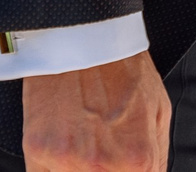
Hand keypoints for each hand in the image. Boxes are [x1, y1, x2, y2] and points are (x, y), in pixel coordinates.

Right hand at [23, 51, 170, 171]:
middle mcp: (101, 167)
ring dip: (76, 169)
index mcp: (137, 161)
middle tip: (99, 150)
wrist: (85, 37)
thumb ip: (155, 158)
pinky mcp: (36, 151)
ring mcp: (66, 161)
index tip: (120, 167)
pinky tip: (63, 145)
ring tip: (83, 142)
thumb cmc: (123, 70)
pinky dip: (53, 168)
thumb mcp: (160, 113)